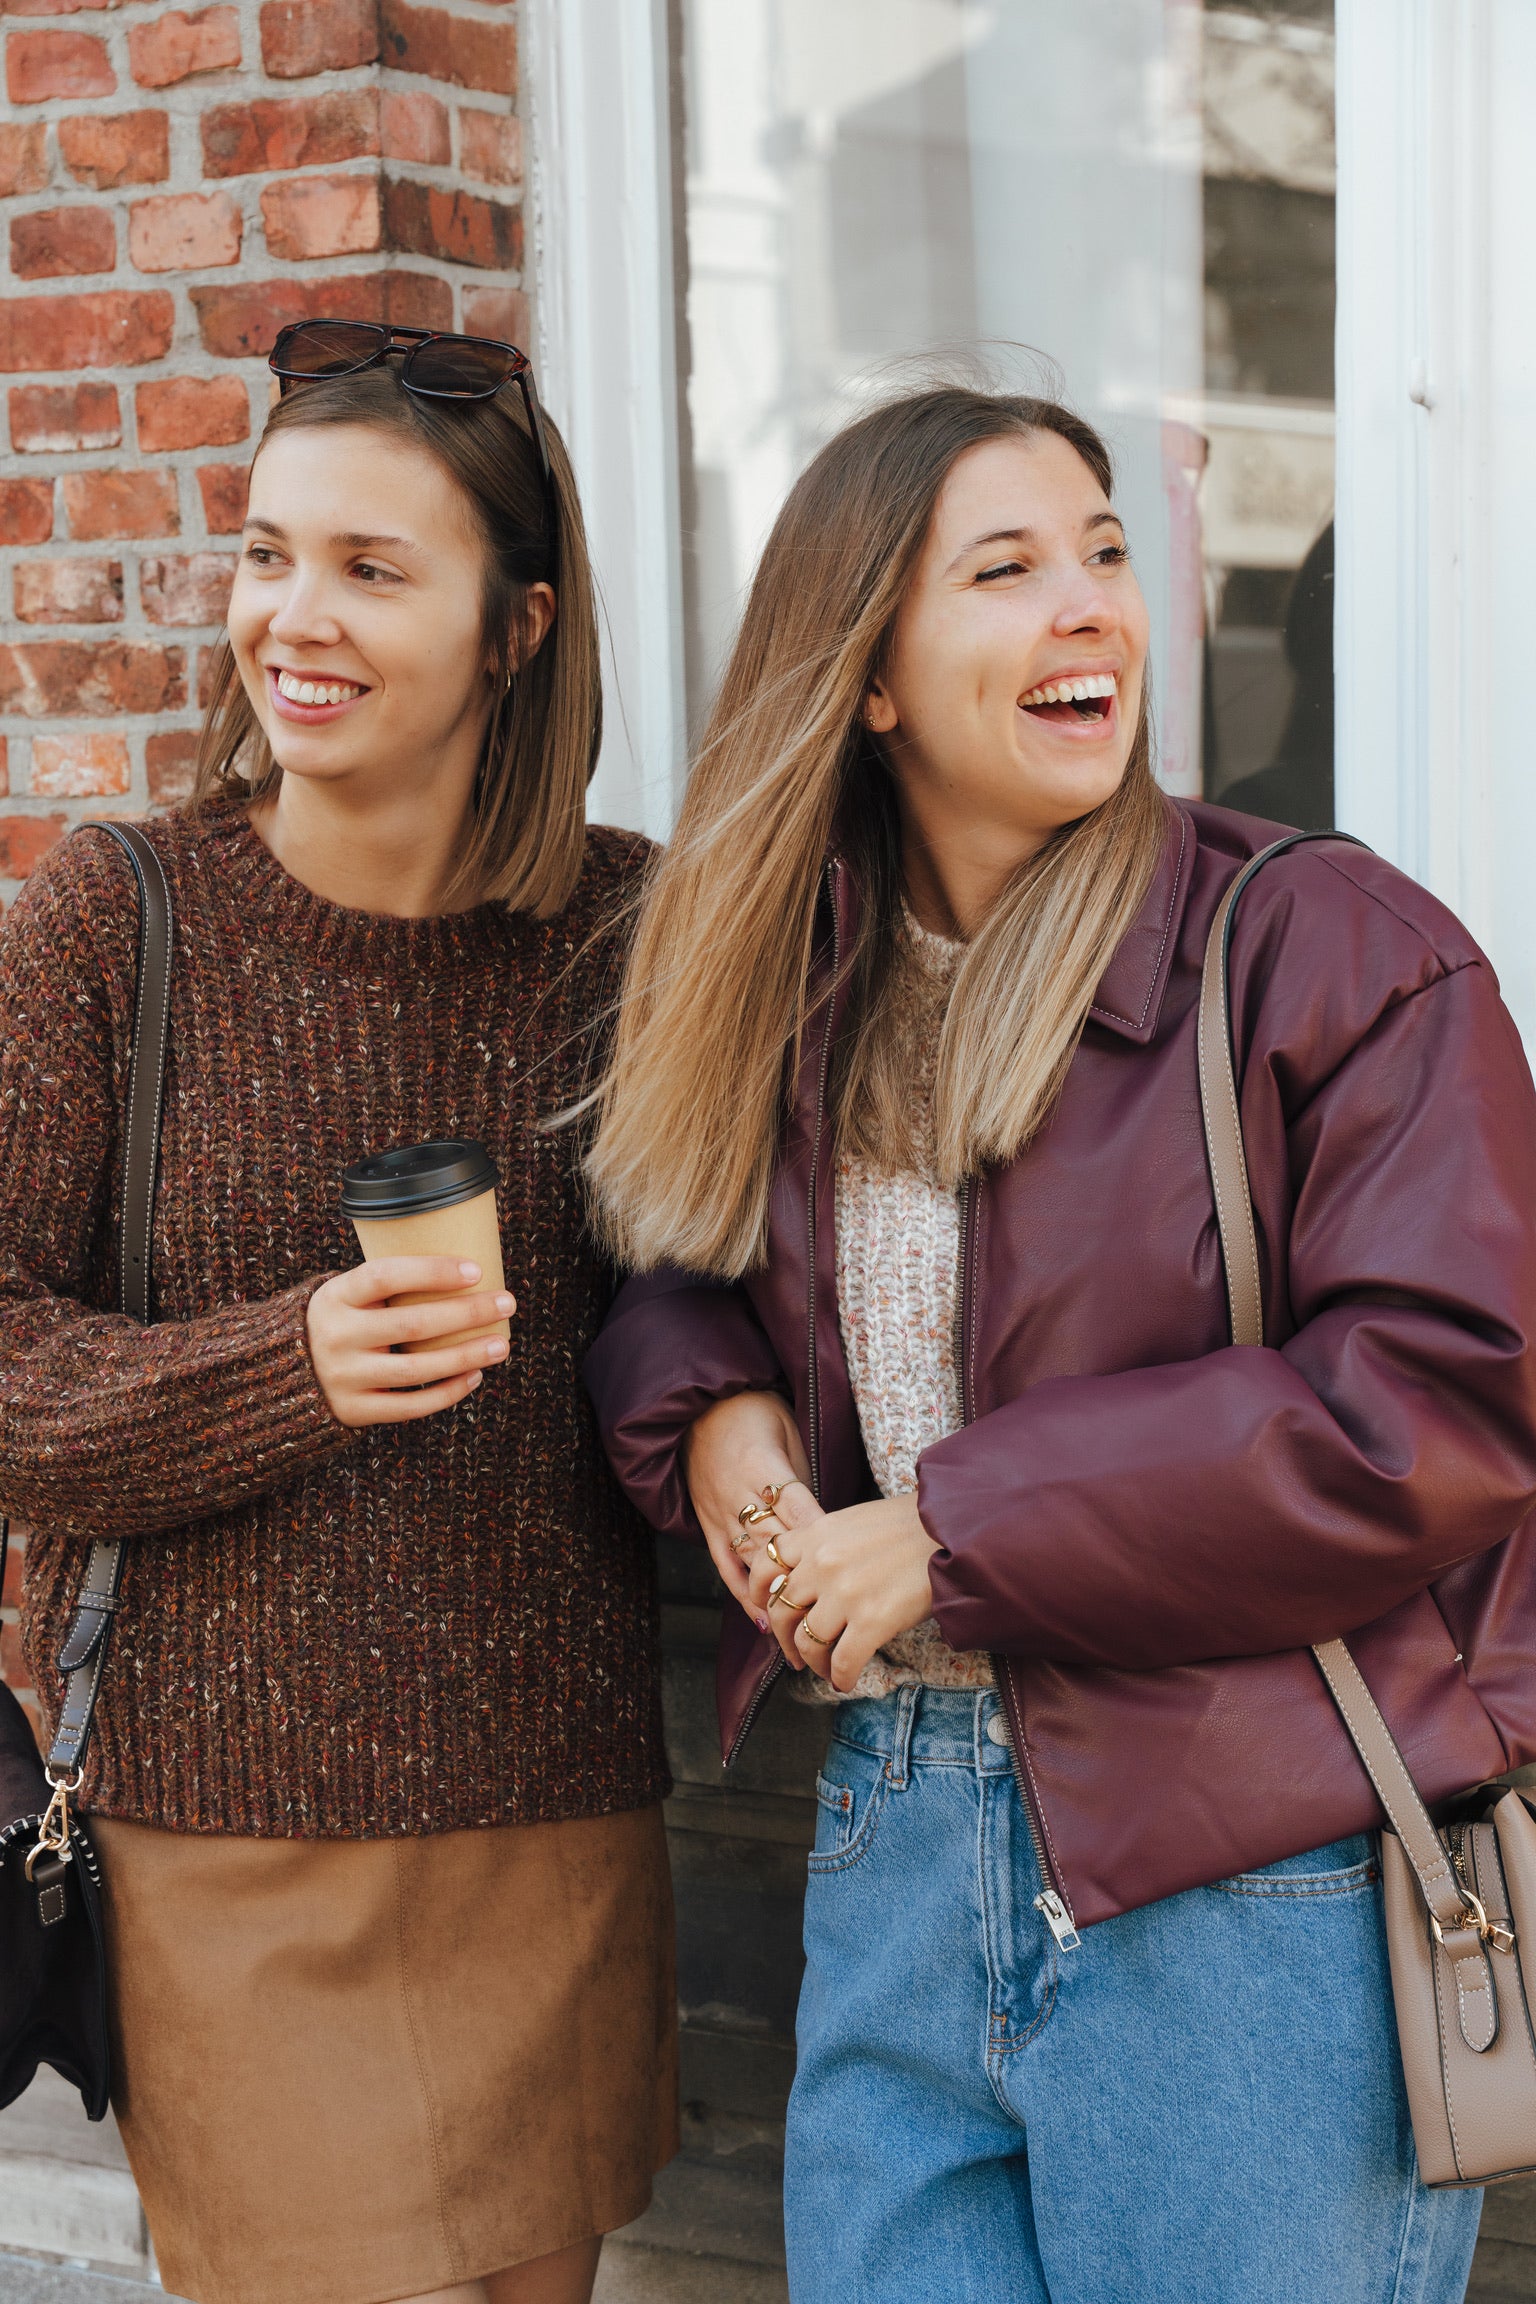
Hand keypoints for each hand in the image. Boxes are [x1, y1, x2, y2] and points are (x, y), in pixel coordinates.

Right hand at [307, 1257, 516, 1427]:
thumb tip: (466, 1272)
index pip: (384, 1275)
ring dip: (466, 1356)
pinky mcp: (355, 1410)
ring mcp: (344, 1377)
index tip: (476, 1270)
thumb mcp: (348, 1296)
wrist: (288, 1376)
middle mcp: (337, 1336)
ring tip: (501, 1345)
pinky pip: (410, 1406)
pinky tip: (475, 1376)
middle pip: (412, 1324)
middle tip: (507, 1303)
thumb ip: (388, 1287)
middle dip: (467, 1313)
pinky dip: (447, 1392)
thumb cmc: (342, 1323)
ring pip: (416, 1369)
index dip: (432, 1272)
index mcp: (335, 1297)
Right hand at [683, 1390, 818, 1642]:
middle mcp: (739, 1497)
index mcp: (762, 1467)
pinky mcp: (708, 1526)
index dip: (822, 1541)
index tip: (848, 1571)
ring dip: (777, 1598)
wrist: (700, 1406)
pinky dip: (742, 1595)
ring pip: (752, 1563)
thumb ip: (801, 1478)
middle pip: (776, 1545)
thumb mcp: (787, 1433)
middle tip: (835, 1617)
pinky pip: (725, 1566)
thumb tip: (828, 1522)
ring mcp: (720, 1515)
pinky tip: (763, 1620)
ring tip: (801, 1634)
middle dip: (805, 1582)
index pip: (798, 1510)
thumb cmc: (754, 1414)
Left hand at [745, 1494, 938, 1692]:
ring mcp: (844, 1594)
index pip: (765, 1567)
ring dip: (813, 1663)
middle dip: (785, 1639)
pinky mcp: (871, 1621)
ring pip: (808, 1642)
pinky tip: (845, 1680)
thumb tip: (809, 1576)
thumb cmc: (911, 1524)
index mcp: (815, 1535)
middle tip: (794, 1654)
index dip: (760, 1595)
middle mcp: (821, 1563)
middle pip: (782, 1611)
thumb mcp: (854, 1522)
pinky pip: (842, 1661)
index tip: (768, 1610)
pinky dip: (840, 1677)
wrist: (953, 1529)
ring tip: (825, 1669)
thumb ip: (825, 1544)